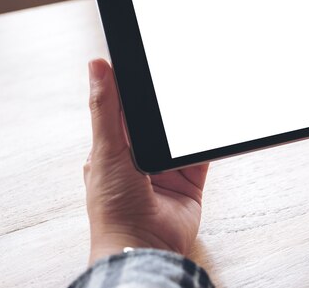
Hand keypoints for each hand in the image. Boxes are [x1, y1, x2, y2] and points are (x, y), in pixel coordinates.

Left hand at [84, 59, 208, 264]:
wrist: (145, 247)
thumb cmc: (114, 207)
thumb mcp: (106, 149)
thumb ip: (106, 109)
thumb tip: (97, 66)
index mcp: (113, 148)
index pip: (124, 108)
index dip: (135, 85)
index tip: (146, 61)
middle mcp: (140, 157)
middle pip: (157, 120)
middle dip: (167, 102)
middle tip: (178, 74)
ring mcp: (167, 169)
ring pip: (181, 135)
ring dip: (189, 121)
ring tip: (198, 95)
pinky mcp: (190, 180)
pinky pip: (202, 154)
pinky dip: (207, 141)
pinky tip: (212, 127)